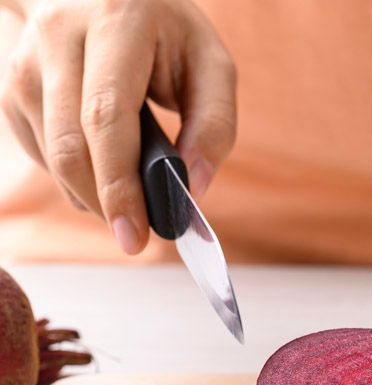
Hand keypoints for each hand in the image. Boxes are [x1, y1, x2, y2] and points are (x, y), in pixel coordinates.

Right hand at [0, 0, 235, 253]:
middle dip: (106, 203)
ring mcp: (24, 63)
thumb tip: (194, 188)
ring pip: (53, 157)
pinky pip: (43, 155)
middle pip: (71, 146)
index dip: (119, 184)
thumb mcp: (211, 64)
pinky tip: (106, 169)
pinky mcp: (11, 89)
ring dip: (94, 194)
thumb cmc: (167, 32)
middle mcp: (58, 36)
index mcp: (116, 22)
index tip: (138, 235)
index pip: (106, 117)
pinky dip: (78, 179)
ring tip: (133, 196)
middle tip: (139, 238)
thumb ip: (214, 125)